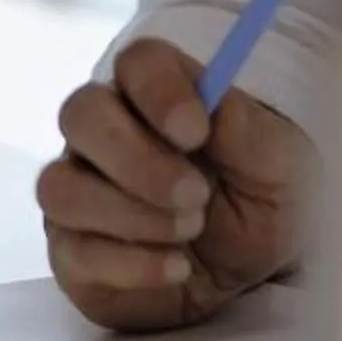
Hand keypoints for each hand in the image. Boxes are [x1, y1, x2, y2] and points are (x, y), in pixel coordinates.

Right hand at [38, 38, 315, 331]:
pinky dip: (130, 264)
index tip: (196, 132)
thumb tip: (213, 106)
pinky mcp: (72, 252)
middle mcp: (106, 134)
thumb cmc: (259, 204)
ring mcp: (79, 191)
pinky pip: (73, 251)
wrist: (247, 277)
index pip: (138, 63)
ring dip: (130, 214)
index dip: (159, 91)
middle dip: (137, 159)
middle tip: (195, 194)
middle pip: (81, 114)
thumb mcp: (279, 167)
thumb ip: (248, 131)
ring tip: (189, 230)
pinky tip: (176, 268)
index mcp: (159, 97)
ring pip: (61, 186)